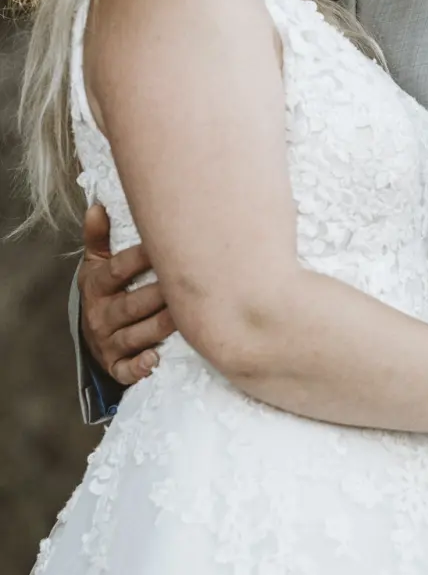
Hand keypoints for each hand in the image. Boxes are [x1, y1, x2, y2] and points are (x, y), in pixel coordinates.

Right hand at [78, 203, 174, 385]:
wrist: (92, 334)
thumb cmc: (105, 291)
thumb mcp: (96, 264)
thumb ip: (98, 237)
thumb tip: (97, 206)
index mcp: (97, 286)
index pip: (117, 270)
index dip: (139, 258)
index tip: (163, 245)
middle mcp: (101, 315)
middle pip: (132, 304)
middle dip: (159, 294)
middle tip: (189, 283)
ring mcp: (108, 342)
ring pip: (136, 334)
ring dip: (160, 326)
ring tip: (185, 316)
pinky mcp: (116, 365)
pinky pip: (126, 369)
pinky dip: (140, 366)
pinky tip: (155, 358)